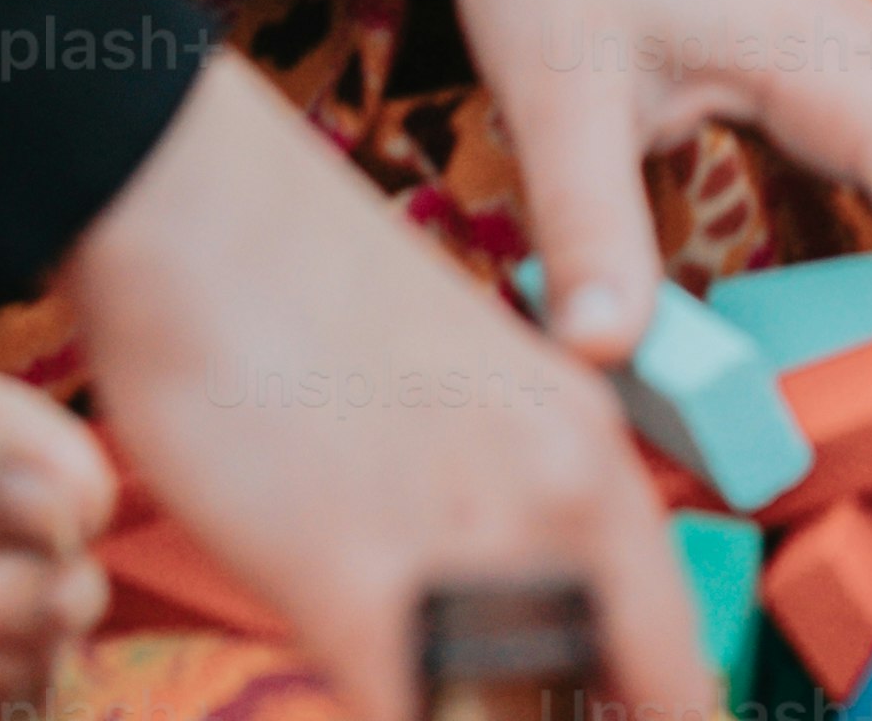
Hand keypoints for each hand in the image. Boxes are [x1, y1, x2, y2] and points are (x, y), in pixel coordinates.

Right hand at [65, 55, 723, 720]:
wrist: (196, 203)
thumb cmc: (304, 298)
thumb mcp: (463, 405)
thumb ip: (507, 513)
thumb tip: (506, 630)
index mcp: (595, 460)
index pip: (675, 674)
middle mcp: (566, 506)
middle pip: (618, 708)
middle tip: (473, 708)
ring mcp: (471, 548)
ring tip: (402, 690)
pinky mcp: (356, 587)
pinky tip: (351, 692)